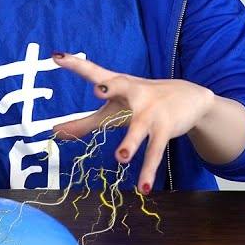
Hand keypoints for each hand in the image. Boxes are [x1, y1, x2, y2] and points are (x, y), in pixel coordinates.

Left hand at [49, 54, 215, 193]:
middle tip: (98, 91)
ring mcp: (150, 112)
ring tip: (121, 158)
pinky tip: (144, 187)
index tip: (57, 57)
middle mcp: (133, 93)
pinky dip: (149, 170)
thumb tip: (54, 133)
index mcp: (117, 85)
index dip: (76, 65)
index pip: (94, 72)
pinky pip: (155, 151)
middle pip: (120, 87)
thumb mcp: (112, 110)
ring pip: (139, 128)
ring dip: (131, 142)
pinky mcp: (164, 129)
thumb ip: (84, 122)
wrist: (191, 97)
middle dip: (110, 88)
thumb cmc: (141, 101)